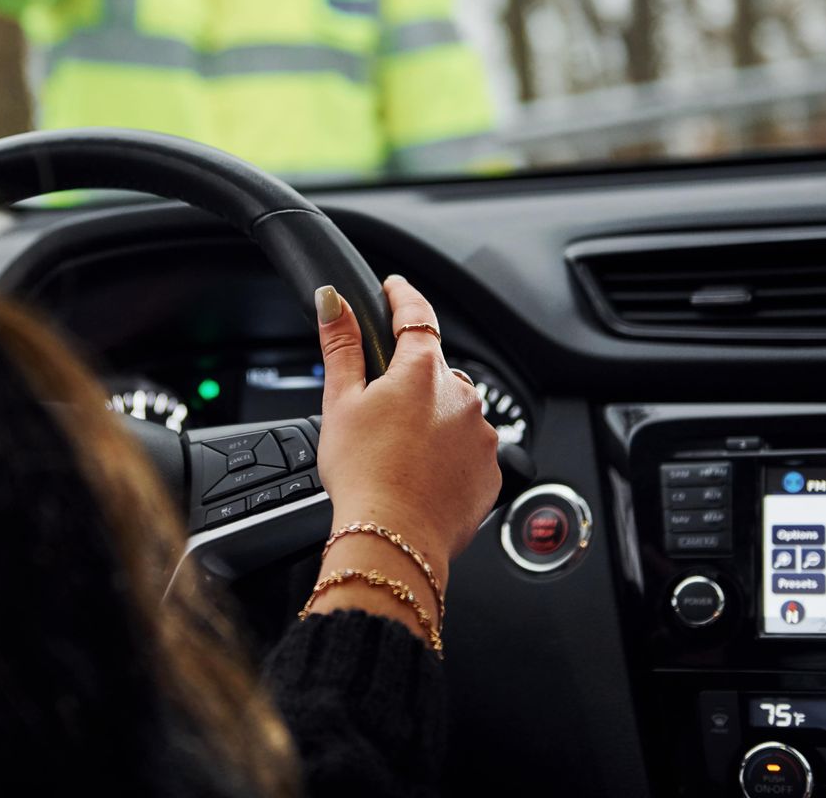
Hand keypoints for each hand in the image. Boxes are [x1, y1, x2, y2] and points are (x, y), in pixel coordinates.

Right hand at [313, 276, 501, 569]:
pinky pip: (471, 449)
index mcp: (422, 371)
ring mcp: (481, 434)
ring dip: (434, 419)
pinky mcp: (491, 471)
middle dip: (413, 380)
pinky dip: (450, 454)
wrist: (395, 537)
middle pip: (435, 371)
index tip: (395, 288)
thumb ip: (341, 345)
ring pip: (456, 411)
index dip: (402, 296)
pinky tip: (422, 473)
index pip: (416, 315)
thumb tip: (333, 300)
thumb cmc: (364, 474)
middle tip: (381, 409)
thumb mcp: (340, 402)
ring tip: (400, 451)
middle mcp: (462, 396)